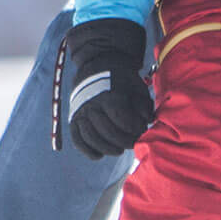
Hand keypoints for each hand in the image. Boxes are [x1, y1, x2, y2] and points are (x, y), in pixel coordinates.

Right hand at [65, 18, 155, 158]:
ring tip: (119, 149)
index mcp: (109, 93)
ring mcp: (80, 112)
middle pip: (107, 130)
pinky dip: (88, 150)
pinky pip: (78, 140)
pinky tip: (100, 154)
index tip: (142, 130)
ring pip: (91, 137)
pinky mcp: (74, 119)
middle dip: (124, 140)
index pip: (121, 118)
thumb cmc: (123, 80)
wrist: (99, 65)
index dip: (134, 128)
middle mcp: (92, 103)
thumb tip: (146, 122)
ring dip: (107, 148)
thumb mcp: (138, 87)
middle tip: (133, 142)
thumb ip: (144, 106)